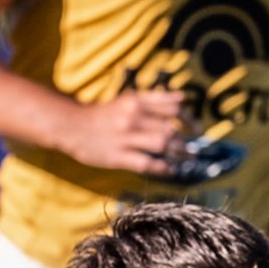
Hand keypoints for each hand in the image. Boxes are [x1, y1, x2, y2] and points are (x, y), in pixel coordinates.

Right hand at [58, 89, 192, 175]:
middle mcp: (132, 117)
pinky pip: (147, 163)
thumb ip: (154, 99)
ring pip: (162, 144)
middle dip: (185, 141)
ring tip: (184, 159)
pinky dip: (162, 167)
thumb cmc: (104, 114)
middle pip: (170, 129)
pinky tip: (170, 170)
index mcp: (136, 101)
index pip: (172, 107)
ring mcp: (125, 137)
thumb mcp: (127, 100)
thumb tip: (181, 98)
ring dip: (178, 153)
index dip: (188, 119)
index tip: (197, 128)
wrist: (72, 125)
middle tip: (191, 149)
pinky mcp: (118, 156)